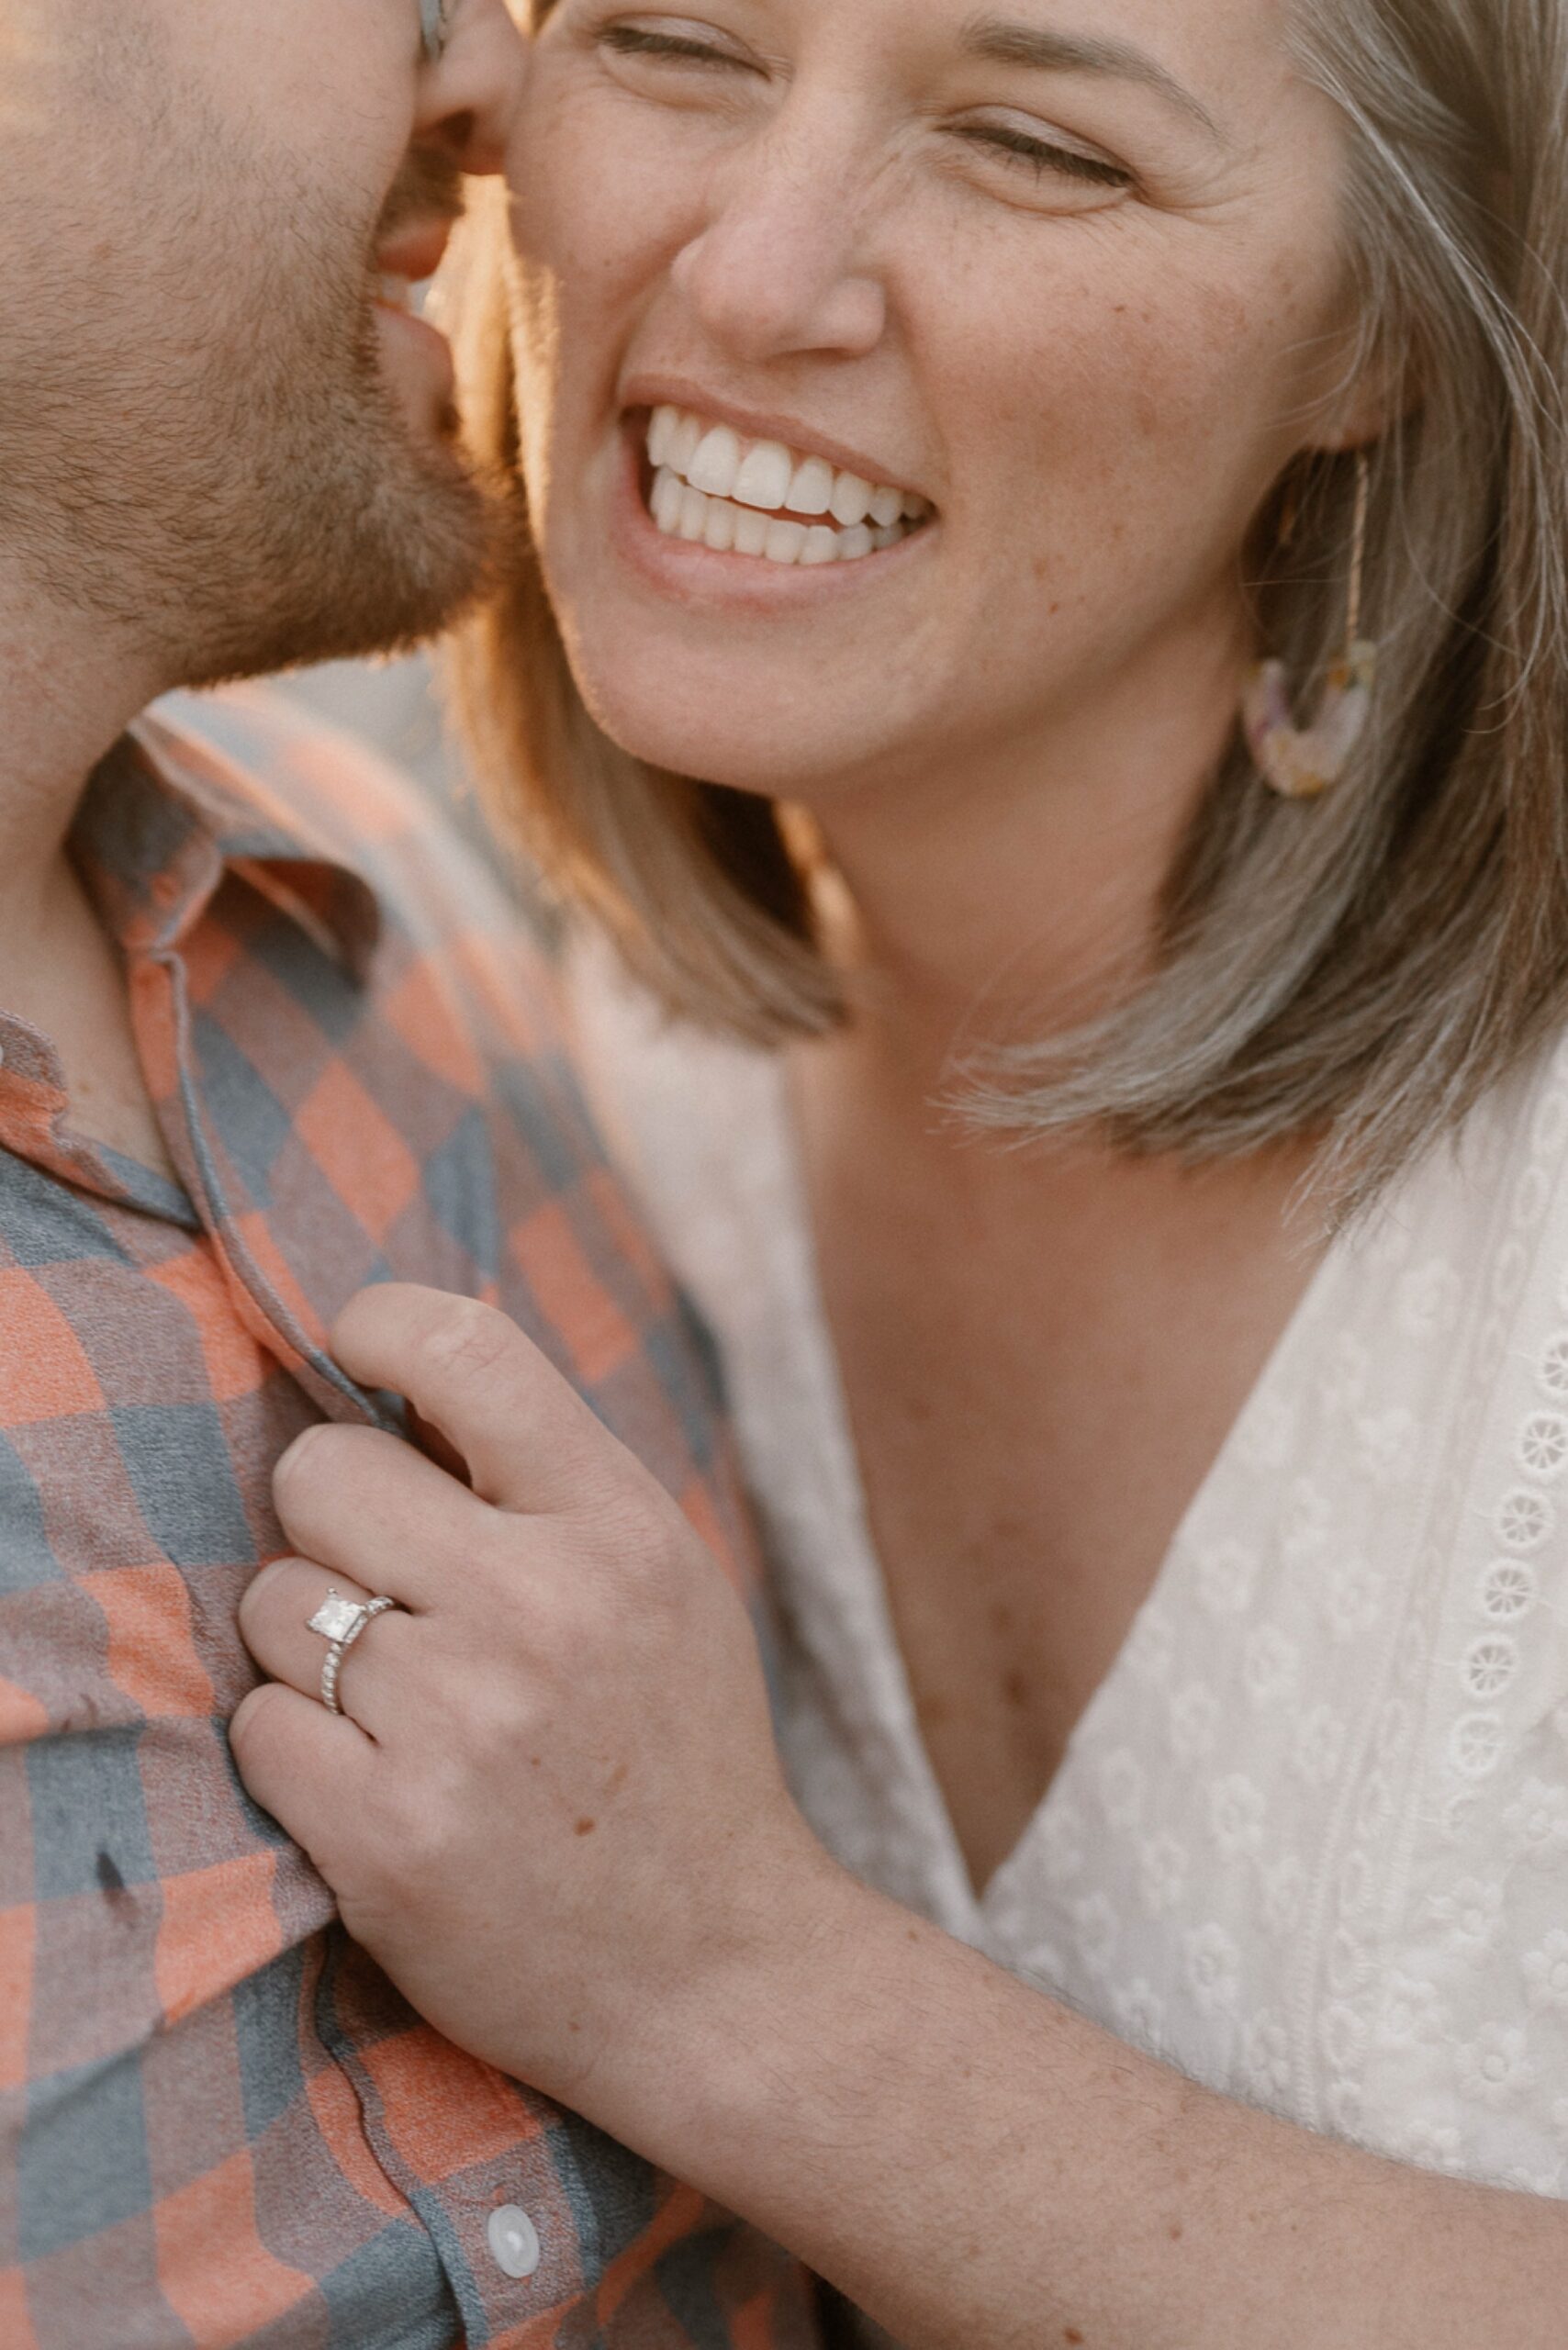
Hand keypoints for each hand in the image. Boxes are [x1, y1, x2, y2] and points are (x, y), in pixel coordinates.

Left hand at [230, 1285, 830, 2129]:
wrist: (718, 1973)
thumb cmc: (678, 1757)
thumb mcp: (661, 1584)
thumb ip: (549, 1484)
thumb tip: (399, 1380)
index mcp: (619, 1528)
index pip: (465, 1351)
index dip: (378, 1327)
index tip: (354, 1352)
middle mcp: (542, 1607)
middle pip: (318, 1473)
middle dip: (329, 1524)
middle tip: (386, 1589)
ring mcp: (461, 1725)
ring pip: (274, 1605)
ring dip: (311, 1651)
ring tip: (401, 1709)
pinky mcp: (388, 1839)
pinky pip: (259, 1728)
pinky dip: (297, 1755)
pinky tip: (376, 1787)